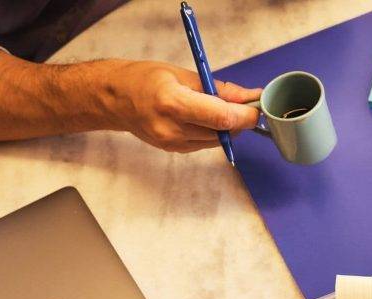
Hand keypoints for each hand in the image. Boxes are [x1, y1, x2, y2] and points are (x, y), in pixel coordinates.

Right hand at [106, 60, 261, 152]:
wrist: (115, 99)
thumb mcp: (182, 74)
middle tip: (245, 106)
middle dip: (239, 120)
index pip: (221, 117)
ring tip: (219, 108)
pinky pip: (205, 144)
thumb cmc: (145, 79)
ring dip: (226, 127)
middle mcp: (173, 128)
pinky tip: (203, 118)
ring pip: (217, 140)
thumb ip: (219, 89)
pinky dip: (212, 132)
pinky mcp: (175, 151)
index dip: (244, 116)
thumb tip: (248, 98)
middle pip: (222, 132)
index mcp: (173, 103)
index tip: (256, 109)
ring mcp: (173, 143)